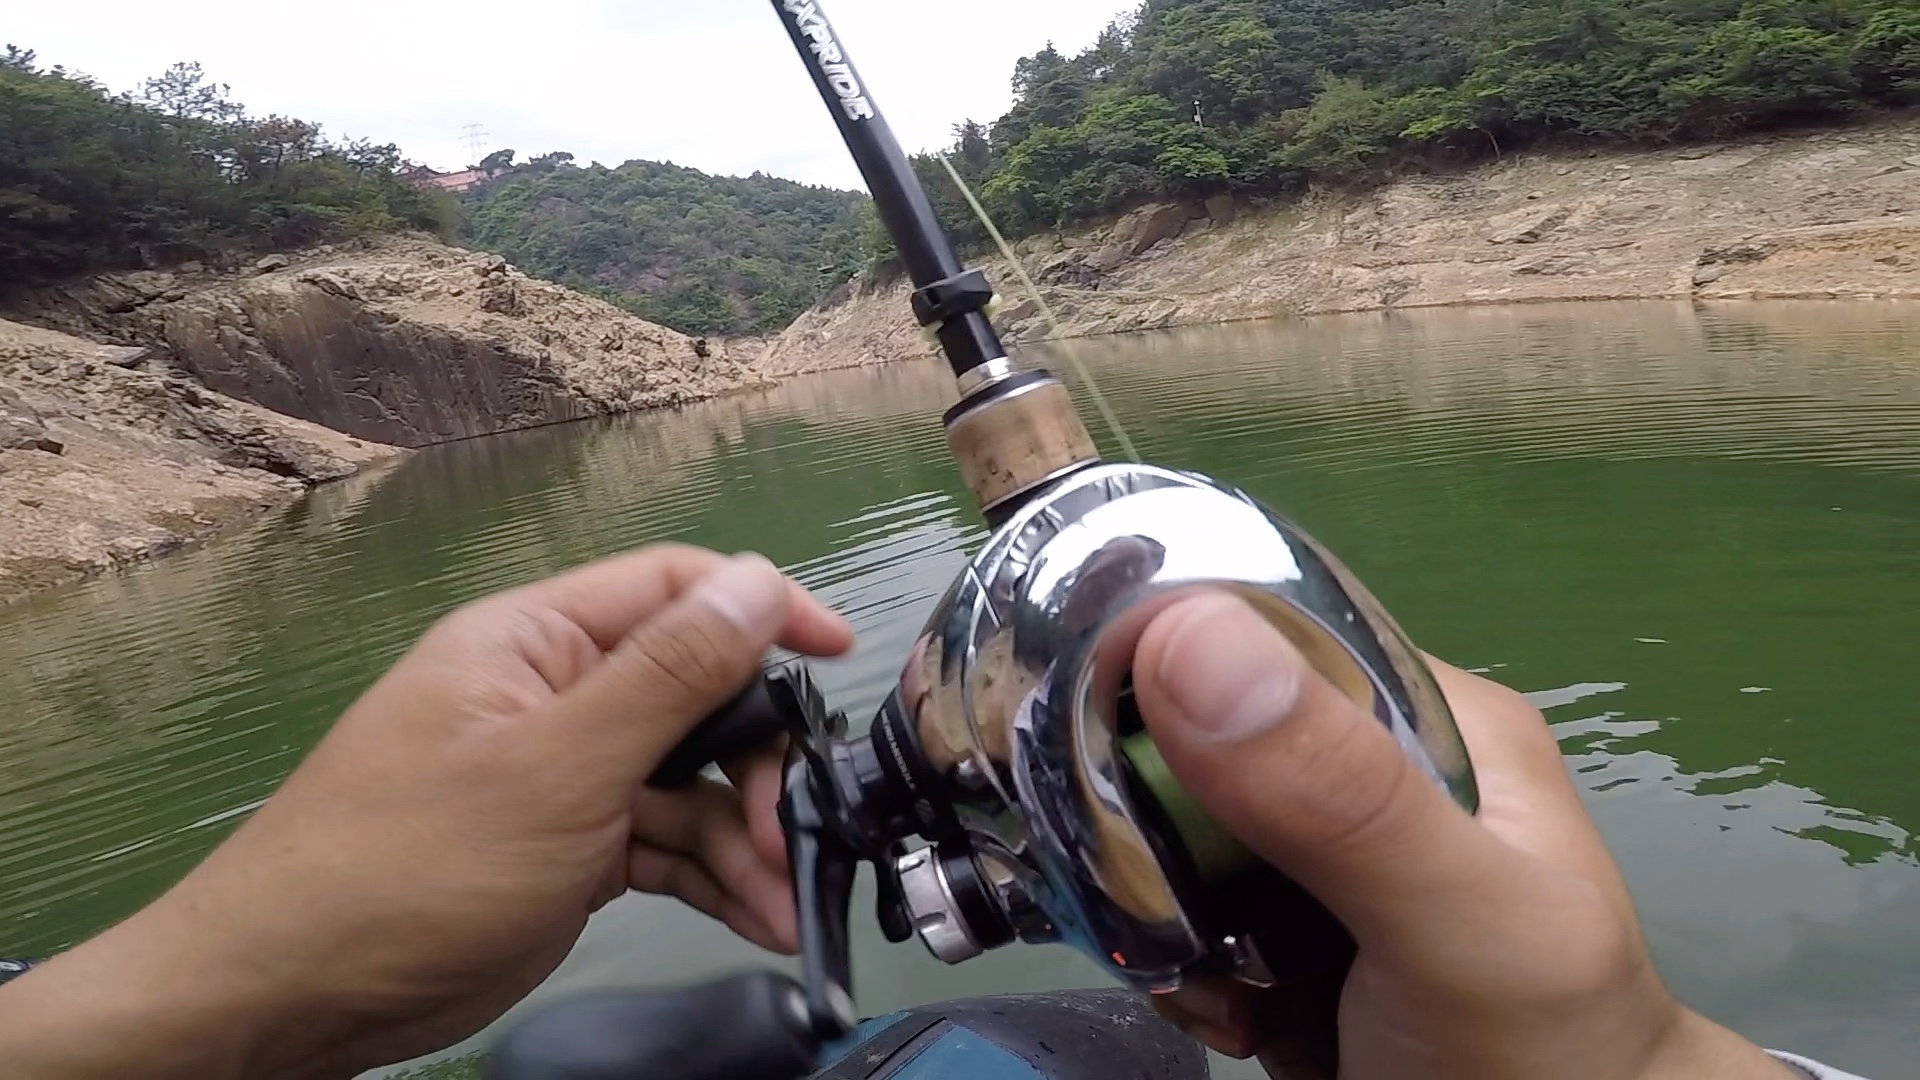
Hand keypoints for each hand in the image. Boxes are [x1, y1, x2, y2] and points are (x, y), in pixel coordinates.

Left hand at [0, 545, 851, 1078]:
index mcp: (536, 643)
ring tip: (780, 901)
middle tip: (789, 824)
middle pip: (696, 697)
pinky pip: (662, 846)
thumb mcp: (556, 765)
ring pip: (687, 785)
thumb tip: (754, 582)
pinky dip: (709, 880)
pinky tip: (756, 918)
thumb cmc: (405, 865)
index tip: (835, 653)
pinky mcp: (569, 851)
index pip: (672, 590)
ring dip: (742, 839)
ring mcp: (563, 778)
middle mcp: (555, 697)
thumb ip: (665, 675)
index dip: (761, 609)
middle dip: (755, 762)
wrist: (295, 995)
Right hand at [1131, 593, 1795, 1078]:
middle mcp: (1376, 772)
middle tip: (1170, 909)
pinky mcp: (1292, 941)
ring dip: (1165, 915)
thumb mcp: (1456, 918)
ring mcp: (1329, 861)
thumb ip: (1341, 792)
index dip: (1163, 674)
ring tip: (1210, 987)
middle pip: (1196, 744)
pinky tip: (1227, 1019)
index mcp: (1435, 715)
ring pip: (1178, 840)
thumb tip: (1183, 630)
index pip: (1258, 635)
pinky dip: (1186, 974)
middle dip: (1156, 828)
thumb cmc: (1541, 1056)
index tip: (1114, 766)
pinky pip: (1191, 922)